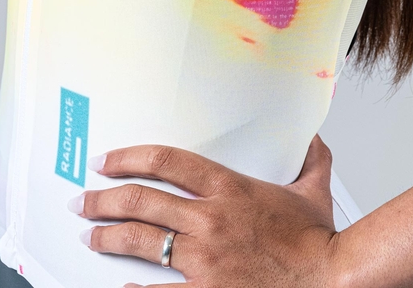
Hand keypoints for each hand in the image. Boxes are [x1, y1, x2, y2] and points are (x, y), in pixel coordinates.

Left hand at [67, 134, 343, 286]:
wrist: (327, 279)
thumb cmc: (316, 241)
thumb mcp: (314, 189)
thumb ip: (311, 159)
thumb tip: (314, 139)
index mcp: (231, 188)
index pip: (168, 162)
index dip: (130, 157)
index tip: (109, 160)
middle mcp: (211, 219)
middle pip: (142, 201)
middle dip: (105, 198)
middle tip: (85, 198)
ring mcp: (204, 258)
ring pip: (140, 242)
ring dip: (107, 237)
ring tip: (90, 234)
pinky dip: (131, 287)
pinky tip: (116, 283)